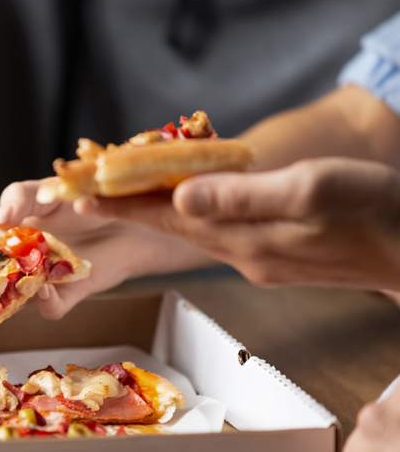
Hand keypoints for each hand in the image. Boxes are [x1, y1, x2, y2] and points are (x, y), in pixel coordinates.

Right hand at [0, 180, 213, 318]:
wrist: (134, 213)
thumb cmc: (89, 195)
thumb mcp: (49, 188)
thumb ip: (20, 199)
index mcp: (13, 231)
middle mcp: (25, 259)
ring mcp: (47, 277)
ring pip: (19, 297)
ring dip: (13, 293)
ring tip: (14, 280)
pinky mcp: (71, 292)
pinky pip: (52, 308)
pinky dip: (45, 302)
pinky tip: (45, 288)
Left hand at [77, 158, 399, 289]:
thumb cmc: (377, 214)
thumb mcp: (313, 191)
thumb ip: (244, 196)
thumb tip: (182, 196)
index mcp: (244, 239)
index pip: (167, 218)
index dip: (123, 204)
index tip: (81, 196)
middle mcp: (244, 255)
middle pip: (173, 228)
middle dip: (129, 209)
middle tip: (87, 193)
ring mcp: (260, 260)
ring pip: (196, 232)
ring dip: (158, 213)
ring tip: (124, 195)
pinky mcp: (278, 257)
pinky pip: (221, 235)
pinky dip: (195, 218)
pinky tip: (190, 206)